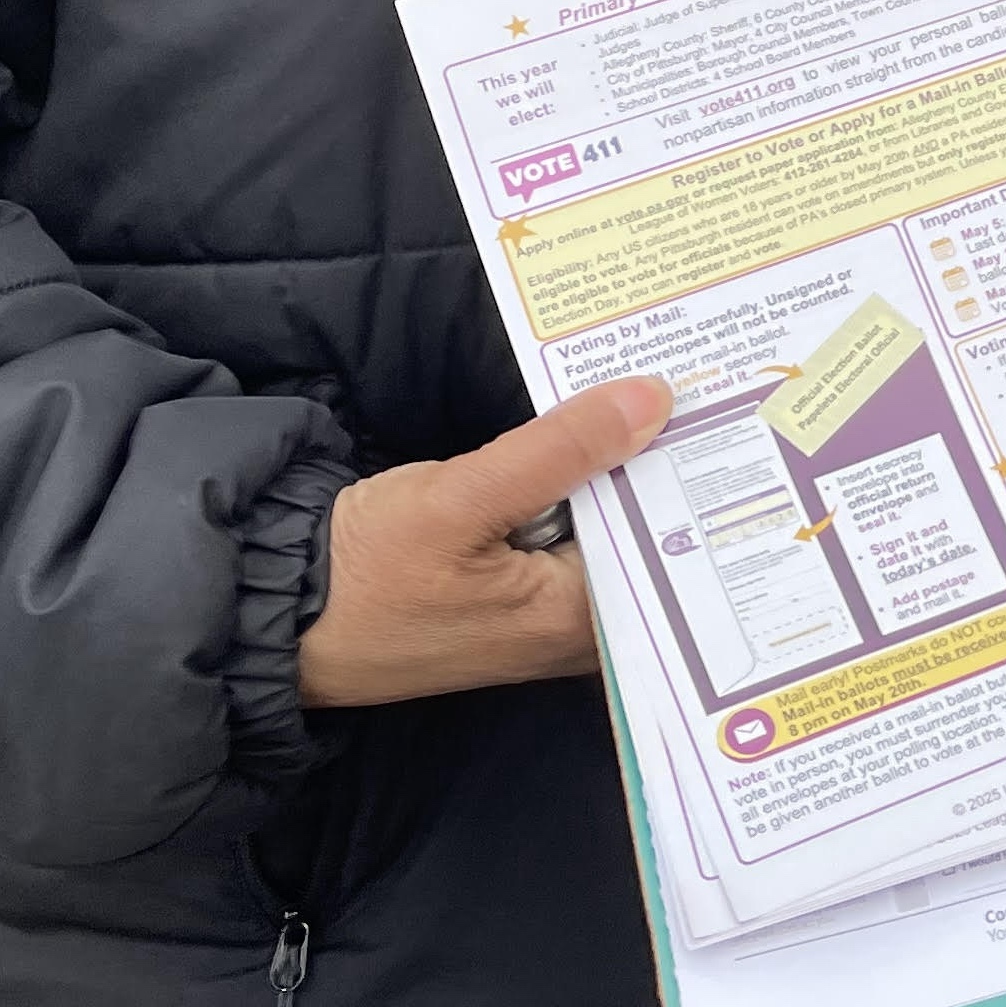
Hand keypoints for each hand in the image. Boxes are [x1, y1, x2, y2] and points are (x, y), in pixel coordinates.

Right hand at [297, 376, 673, 708]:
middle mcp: (572, 627)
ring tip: (664, 384)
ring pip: (608, 526)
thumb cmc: (363, 574)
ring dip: (621, 466)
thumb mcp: (460, 499)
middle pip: (648, 535)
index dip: (697, 473)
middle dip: (666, 462)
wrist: (278, 607)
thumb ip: (558, 450)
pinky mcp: (511, 587)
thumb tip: (653, 399)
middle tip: (708, 379)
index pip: (672, 546)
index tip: (727, 406)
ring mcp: (540, 610)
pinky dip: (580, 481)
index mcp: (576, 623)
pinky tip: (593, 426)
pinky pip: (570, 526)